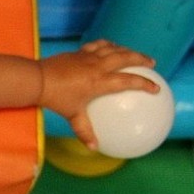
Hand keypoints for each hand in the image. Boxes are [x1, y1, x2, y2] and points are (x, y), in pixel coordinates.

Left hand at [39, 39, 158, 149]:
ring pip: (113, 48)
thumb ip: (85, 131)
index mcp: (99, 82)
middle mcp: (97, 66)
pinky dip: (108, 45)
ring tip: (135, 54)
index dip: (144, 83)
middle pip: (125, 57)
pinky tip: (111, 47)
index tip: (156, 88)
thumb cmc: (56, 99)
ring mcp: (88, 56)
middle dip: (141, 59)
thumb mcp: (72, 116)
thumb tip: (94, 148)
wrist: (37, 79)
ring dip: (127, 50)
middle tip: (152, 63)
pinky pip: (98, 45)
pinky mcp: (79, 52)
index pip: (128, 81)